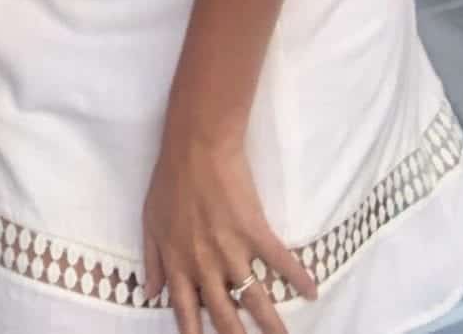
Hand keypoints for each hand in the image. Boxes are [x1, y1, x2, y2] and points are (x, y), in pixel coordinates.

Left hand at [143, 125, 315, 333]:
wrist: (196, 146)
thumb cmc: (169, 180)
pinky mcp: (255, 231)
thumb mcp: (150, 222)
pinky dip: (298, 277)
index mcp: (178, 262)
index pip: (185, 310)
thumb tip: (151, 294)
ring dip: (271, 324)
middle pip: (224, 314)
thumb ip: (152, 261)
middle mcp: (204, 263)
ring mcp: (231, 249)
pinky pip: (280, 261)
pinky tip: (312, 291)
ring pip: (254, 298)